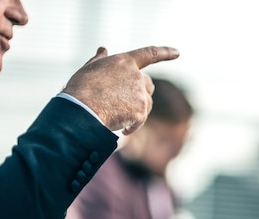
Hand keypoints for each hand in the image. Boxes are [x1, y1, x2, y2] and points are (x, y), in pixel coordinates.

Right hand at [63, 46, 179, 134]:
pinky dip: (132, 126)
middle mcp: (136, 75)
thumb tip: (103, 49)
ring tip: (119, 117)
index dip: (165, 52)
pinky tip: (122, 129)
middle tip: (125, 104)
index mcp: (124, 62)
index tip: (177, 53)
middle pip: (149, 85)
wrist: (81, 110)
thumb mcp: (88, 70)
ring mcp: (140, 94)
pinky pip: (141, 120)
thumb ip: (99, 60)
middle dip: (141, 93)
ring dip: (137, 111)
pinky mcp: (140, 111)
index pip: (149, 53)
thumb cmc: (80, 90)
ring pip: (147, 104)